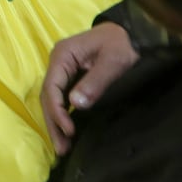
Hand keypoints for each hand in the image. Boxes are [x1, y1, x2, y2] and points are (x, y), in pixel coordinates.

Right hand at [39, 22, 137, 156]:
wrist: (132, 32)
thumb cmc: (122, 44)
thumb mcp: (113, 62)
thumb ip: (95, 82)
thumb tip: (75, 105)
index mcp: (63, 55)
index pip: (52, 87)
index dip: (58, 112)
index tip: (70, 131)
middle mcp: (58, 62)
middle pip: (48, 96)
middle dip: (53, 123)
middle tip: (61, 149)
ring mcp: (63, 69)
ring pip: (53, 99)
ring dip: (56, 122)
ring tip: (62, 147)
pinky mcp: (71, 76)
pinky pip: (62, 98)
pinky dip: (63, 115)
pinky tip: (67, 131)